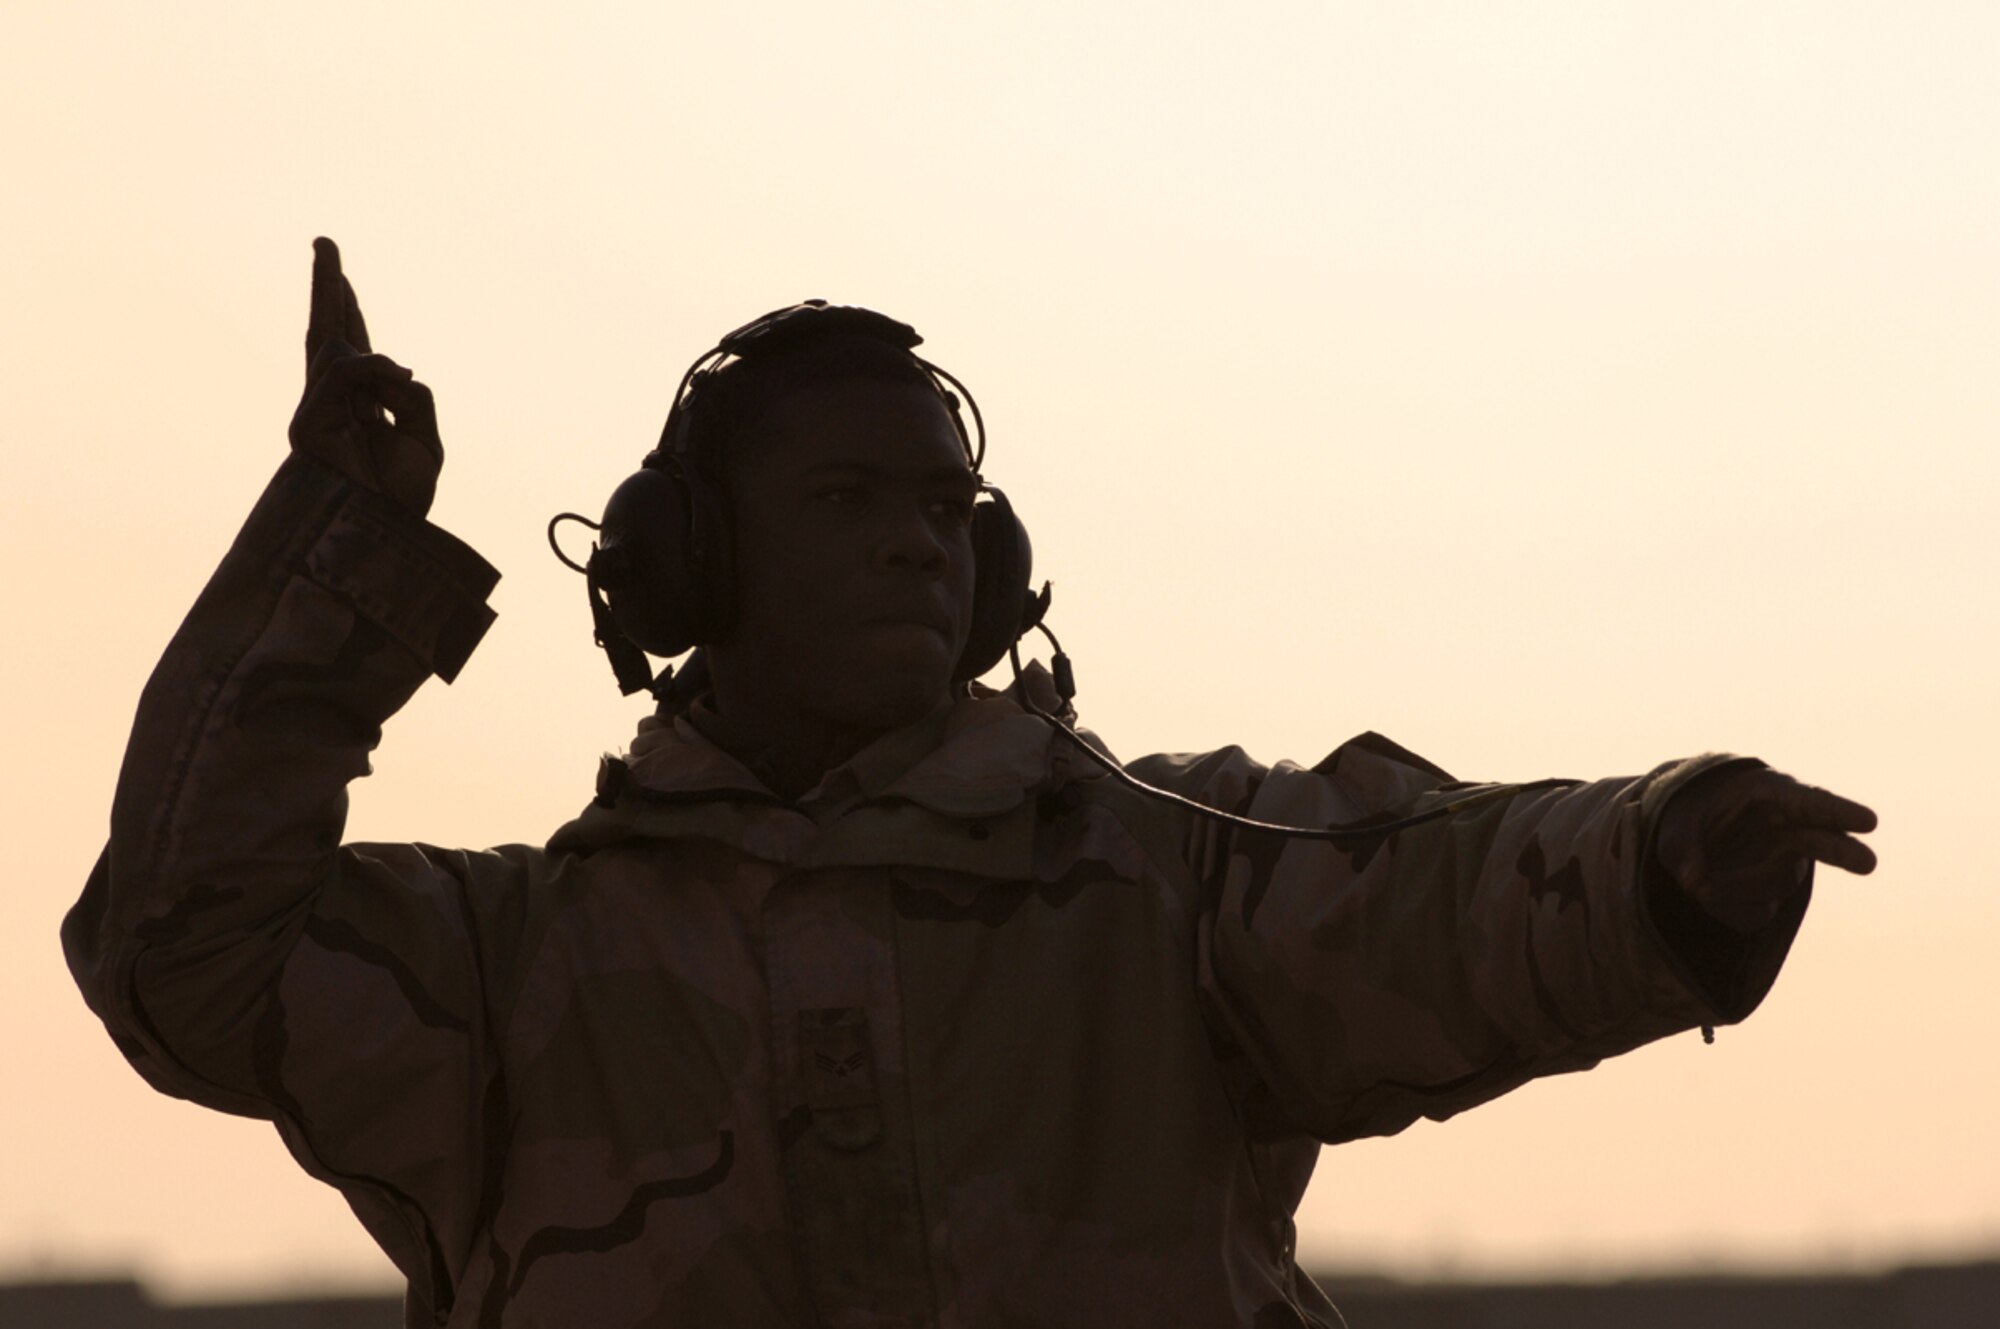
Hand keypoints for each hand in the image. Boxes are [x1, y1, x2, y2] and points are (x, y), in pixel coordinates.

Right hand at [287, 237, 441, 515]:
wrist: (381, 536)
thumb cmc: (402, 498)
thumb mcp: (426, 439)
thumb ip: (412, 397)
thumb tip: (391, 368)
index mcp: (364, 406)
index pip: (354, 349)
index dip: (348, 311)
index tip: (340, 276)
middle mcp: (335, 404)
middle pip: (329, 334)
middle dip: (328, 289)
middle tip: (324, 243)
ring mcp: (318, 412)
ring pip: (337, 351)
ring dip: (365, 341)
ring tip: (391, 368)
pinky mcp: (309, 425)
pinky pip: (343, 377)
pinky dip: (373, 372)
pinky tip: (398, 378)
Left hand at [1655, 766, 1877, 930]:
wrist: (1692, 828)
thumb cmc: (1689, 810)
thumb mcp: (1674, 821)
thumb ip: (1684, 847)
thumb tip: (1694, 881)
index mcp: (1770, 793)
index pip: (1809, 800)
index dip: (1837, 810)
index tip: (1869, 821)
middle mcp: (1788, 827)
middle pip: (1825, 842)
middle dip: (1845, 853)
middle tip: (1868, 863)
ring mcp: (1786, 861)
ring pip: (1774, 885)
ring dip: (1733, 888)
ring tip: (1697, 879)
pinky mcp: (1773, 892)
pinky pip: (1755, 912)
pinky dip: (1725, 908)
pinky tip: (1709, 891)